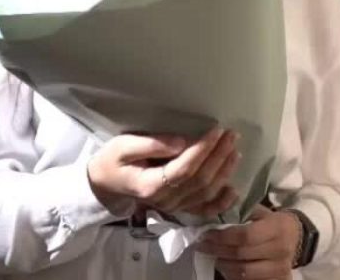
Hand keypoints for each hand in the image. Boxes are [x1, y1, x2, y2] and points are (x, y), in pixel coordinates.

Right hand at [87, 127, 240, 217]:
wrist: (104, 185)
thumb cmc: (112, 160)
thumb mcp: (124, 146)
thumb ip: (153, 144)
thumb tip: (183, 143)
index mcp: (151, 185)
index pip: (184, 168)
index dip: (203, 150)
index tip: (217, 130)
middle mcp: (165, 200)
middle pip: (199, 180)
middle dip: (218, 156)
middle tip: (231, 134)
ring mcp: (173, 207)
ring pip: (205, 193)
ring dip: (224, 172)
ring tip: (235, 150)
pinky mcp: (178, 208)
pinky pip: (203, 210)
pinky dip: (221, 202)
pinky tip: (234, 190)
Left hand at [197, 204, 300, 279]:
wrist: (299, 239)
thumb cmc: (275, 222)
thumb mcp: (262, 212)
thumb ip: (241, 210)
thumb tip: (216, 207)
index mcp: (276, 229)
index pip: (245, 236)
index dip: (223, 236)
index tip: (206, 233)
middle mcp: (279, 251)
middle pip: (241, 255)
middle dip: (217, 250)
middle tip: (201, 245)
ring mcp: (279, 270)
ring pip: (243, 272)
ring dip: (223, 264)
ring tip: (212, 255)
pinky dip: (233, 275)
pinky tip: (224, 265)